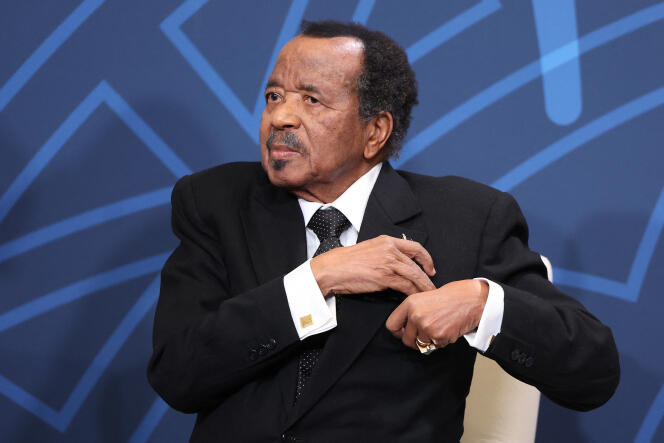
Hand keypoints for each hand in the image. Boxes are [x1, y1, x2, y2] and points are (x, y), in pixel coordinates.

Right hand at [310, 235, 435, 296]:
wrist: (333, 269)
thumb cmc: (346, 262)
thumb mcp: (369, 250)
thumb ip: (384, 254)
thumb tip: (397, 265)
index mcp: (387, 241)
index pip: (415, 247)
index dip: (426, 258)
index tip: (430, 268)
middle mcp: (390, 249)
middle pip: (417, 264)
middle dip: (427, 277)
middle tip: (433, 285)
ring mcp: (388, 263)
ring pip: (414, 275)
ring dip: (424, 286)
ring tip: (429, 294)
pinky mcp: (384, 277)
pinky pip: (405, 286)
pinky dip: (413, 293)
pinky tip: (415, 298)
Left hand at [385, 279, 488, 350]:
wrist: (472, 299)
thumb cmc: (451, 296)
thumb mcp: (425, 297)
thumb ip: (412, 311)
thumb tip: (404, 328)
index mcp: (410, 304)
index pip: (391, 325)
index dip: (397, 332)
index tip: (404, 333)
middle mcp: (416, 316)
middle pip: (406, 340)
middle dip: (415, 340)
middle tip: (426, 334)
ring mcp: (427, 327)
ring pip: (422, 345)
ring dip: (430, 340)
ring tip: (441, 327)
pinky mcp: (439, 336)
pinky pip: (436, 346)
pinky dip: (442, 341)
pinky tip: (449, 329)